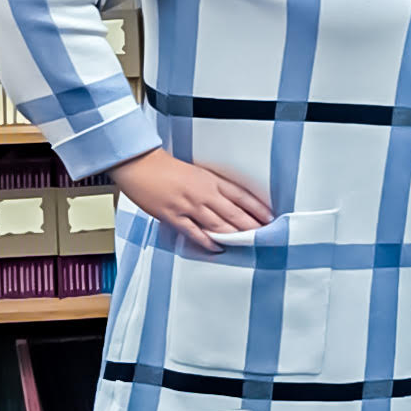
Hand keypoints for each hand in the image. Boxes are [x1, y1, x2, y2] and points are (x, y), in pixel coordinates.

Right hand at [109, 150, 271, 251]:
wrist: (140, 163)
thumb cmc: (167, 168)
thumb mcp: (198, 173)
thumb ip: (213, 188)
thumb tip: (230, 204)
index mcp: (211, 180)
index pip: (242, 196)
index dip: (258, 209)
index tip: (270, 219)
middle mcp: (204, 193)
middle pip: (234, 213)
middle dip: (251, 227)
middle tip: (265, 237)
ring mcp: (188, 205)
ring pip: (218, 224)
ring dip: (233, 236)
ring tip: (247, 244)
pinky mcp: (172, 215)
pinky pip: (194, 232)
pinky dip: (207, 241)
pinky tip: (218, 247)